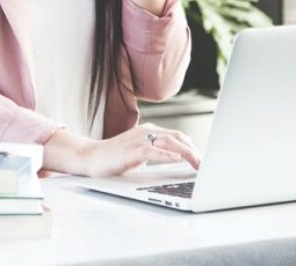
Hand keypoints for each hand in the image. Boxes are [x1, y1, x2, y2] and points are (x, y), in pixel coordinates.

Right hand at [82, 122, 201, 177]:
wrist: (91, 158)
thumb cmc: (115, 158)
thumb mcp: (140, 154)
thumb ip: (155, 152)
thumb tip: (175, 158)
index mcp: (149, 132)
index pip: (177, 136)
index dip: (192, 147)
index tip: (202, 160)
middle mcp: (146, 132)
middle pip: (177, 137)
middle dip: (194, 150)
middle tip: (204, 164)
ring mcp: (138, 139)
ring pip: (168, 142)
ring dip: (186, 153)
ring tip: (197, 163)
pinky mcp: (130, 150)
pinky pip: (151, 150)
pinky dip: (165, 154)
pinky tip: (175, 159)